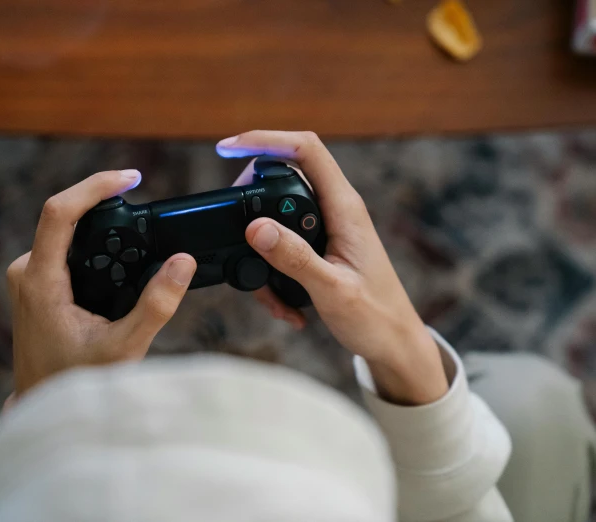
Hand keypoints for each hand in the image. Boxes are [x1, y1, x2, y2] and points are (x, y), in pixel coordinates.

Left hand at [6, 169, 196, 395]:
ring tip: (136, 236)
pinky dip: (93, 244)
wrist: (43, 404)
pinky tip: (118, 257)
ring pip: (66, 232)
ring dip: (100, 228)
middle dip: (105, 207)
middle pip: (65, 216)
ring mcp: (28, 276)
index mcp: (41, 282)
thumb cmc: (76, 381)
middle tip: (144, 211)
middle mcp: (27, 271)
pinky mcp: (34, 282)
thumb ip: (156, 305)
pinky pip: (63, 248)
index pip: (59, 212)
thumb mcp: (124, 347)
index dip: (94, 186)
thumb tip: (184, 262)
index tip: (129, 179)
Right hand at [220, 131, 447, 404]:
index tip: (227, 149)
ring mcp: (328, 227)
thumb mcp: (332, 290)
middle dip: (251, 201)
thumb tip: (256, 228)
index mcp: (345, 208)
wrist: (394, 344)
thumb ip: (294, 257)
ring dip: (261, 250)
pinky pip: (284, 244)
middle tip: (235, 229)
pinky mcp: (320, 246)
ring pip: (278, 216)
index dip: (265, 140)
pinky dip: (272, 272)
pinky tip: (284, 304)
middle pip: (284, 176)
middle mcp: (336, 209)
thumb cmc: (376, 317)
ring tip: (267, 290)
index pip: (305, 150)